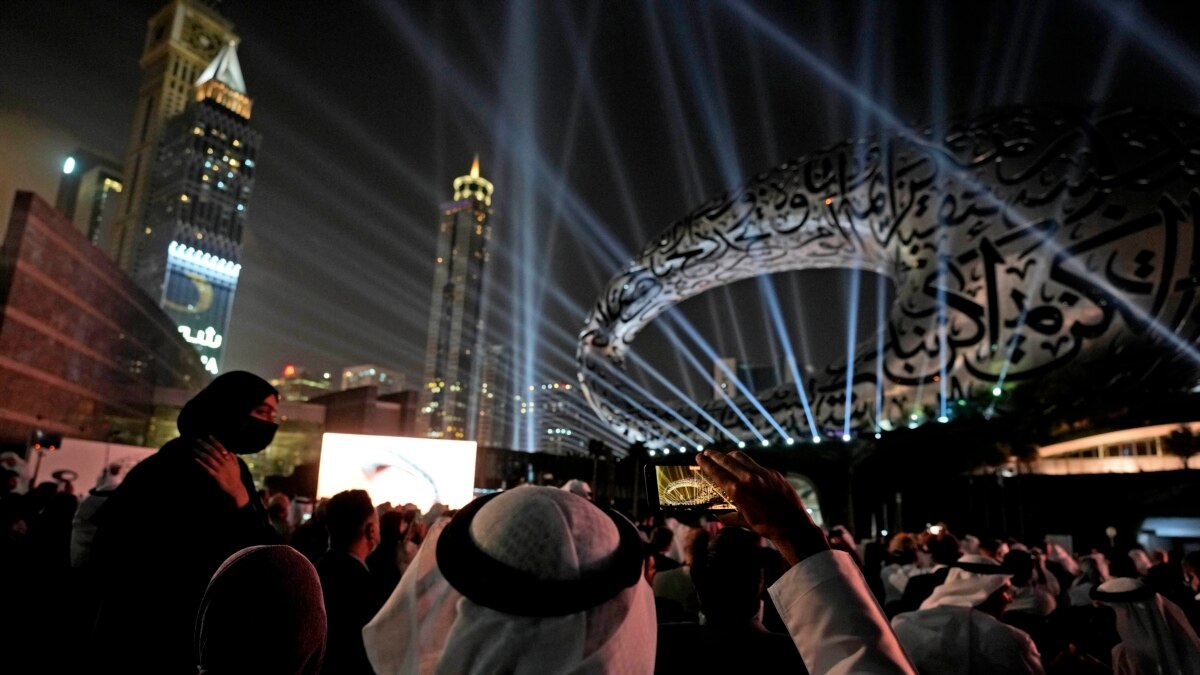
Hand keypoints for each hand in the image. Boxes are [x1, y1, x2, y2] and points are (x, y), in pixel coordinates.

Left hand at [195, 437, 250, 508]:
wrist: (235, 488)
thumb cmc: (235, 476)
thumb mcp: (236, 465)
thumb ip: (232, 456)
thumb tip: (229, 449)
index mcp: (229, 459)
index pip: (222, 447)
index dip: (215, 441)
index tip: (209, 436)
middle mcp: (224, 463)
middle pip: (214, 452)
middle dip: (205, 445)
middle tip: (198, 440)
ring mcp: (220, 469)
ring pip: (209, 459)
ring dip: (201, 453)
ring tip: (194, 449)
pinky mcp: (215, 476)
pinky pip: (207, 469)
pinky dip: (201, 464)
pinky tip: (195, 460)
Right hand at [696, 450, 828, 566]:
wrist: (793, 526)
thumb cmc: (766, 527)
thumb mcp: (744, 522)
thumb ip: (727, 516)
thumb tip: (715, 514)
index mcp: (738, 491)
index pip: (717, 472)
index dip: (706, 463)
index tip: (699, 457)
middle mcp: (749, 478)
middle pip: (727, 460)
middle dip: (715, 455)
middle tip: (707, 453)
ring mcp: (763, 474)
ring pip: (742, 457)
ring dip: (730, 456)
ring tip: (725, 457)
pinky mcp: (774, 473)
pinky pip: (756, 464)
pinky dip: (747, 464)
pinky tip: (745, 468)